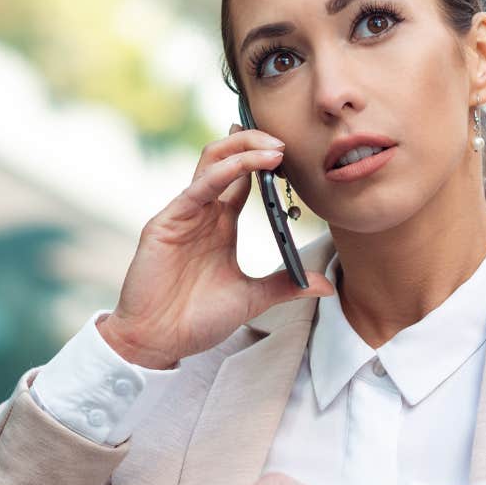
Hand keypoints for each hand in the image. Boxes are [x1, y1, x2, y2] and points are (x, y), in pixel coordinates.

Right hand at [97, 125, 334, 370]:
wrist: (158, 342)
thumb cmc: (197, 320)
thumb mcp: (252, 299)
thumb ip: (285, 285)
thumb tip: (327, 286)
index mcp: (221, 225)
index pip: (244, 179)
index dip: (267, 162)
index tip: (296, 156)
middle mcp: (203, 213)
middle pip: (227, 159)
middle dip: (255, 143)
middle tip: (286, 142)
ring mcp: (184, 214)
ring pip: (211, 162)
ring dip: (243, 149)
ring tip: (274, 148)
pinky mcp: (167, 222)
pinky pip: (197, 188)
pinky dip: (223, 172)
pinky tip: (247, 165)